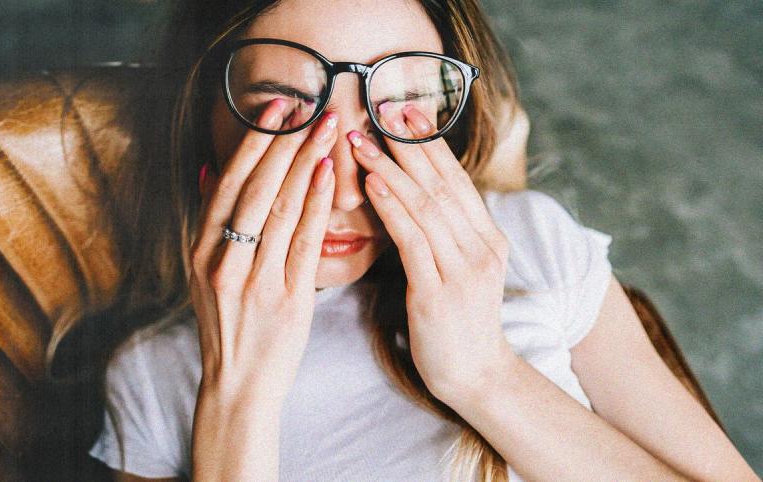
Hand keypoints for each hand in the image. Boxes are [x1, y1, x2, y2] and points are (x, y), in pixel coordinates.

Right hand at [190, 99, 337, 404]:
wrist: (238, 384)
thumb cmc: (228, 325)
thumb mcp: (204, 273)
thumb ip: (210, 223)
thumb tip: (209, 169)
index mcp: (202, 251)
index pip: (228, 183)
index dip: (253, 141)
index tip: (276, 107)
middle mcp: (223, 261)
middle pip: (255, 188)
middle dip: (284, 141)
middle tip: (310, 105)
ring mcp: (254, 280)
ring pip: (280, 208)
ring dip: (305, 162)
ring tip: (327, 128)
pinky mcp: (286, 298)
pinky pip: (303, 242)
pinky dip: (315, 204)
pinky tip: (328, 175)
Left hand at [348, 105, 517, 402]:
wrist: (475, 376)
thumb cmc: (456, 323)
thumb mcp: (458, 270)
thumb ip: (444, 234)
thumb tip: (413, 196)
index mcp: (487, 238)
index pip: (456, 179)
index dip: (430, 144)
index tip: (404, 111)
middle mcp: (482, 246)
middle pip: (442, 182)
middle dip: (409, 143)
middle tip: (380, 108)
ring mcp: (463, 268)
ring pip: (426, 205)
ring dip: (391, 168)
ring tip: (362, 141)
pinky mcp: (439, 292)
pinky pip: (412, 239)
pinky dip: (391, 207)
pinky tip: (371, 184)